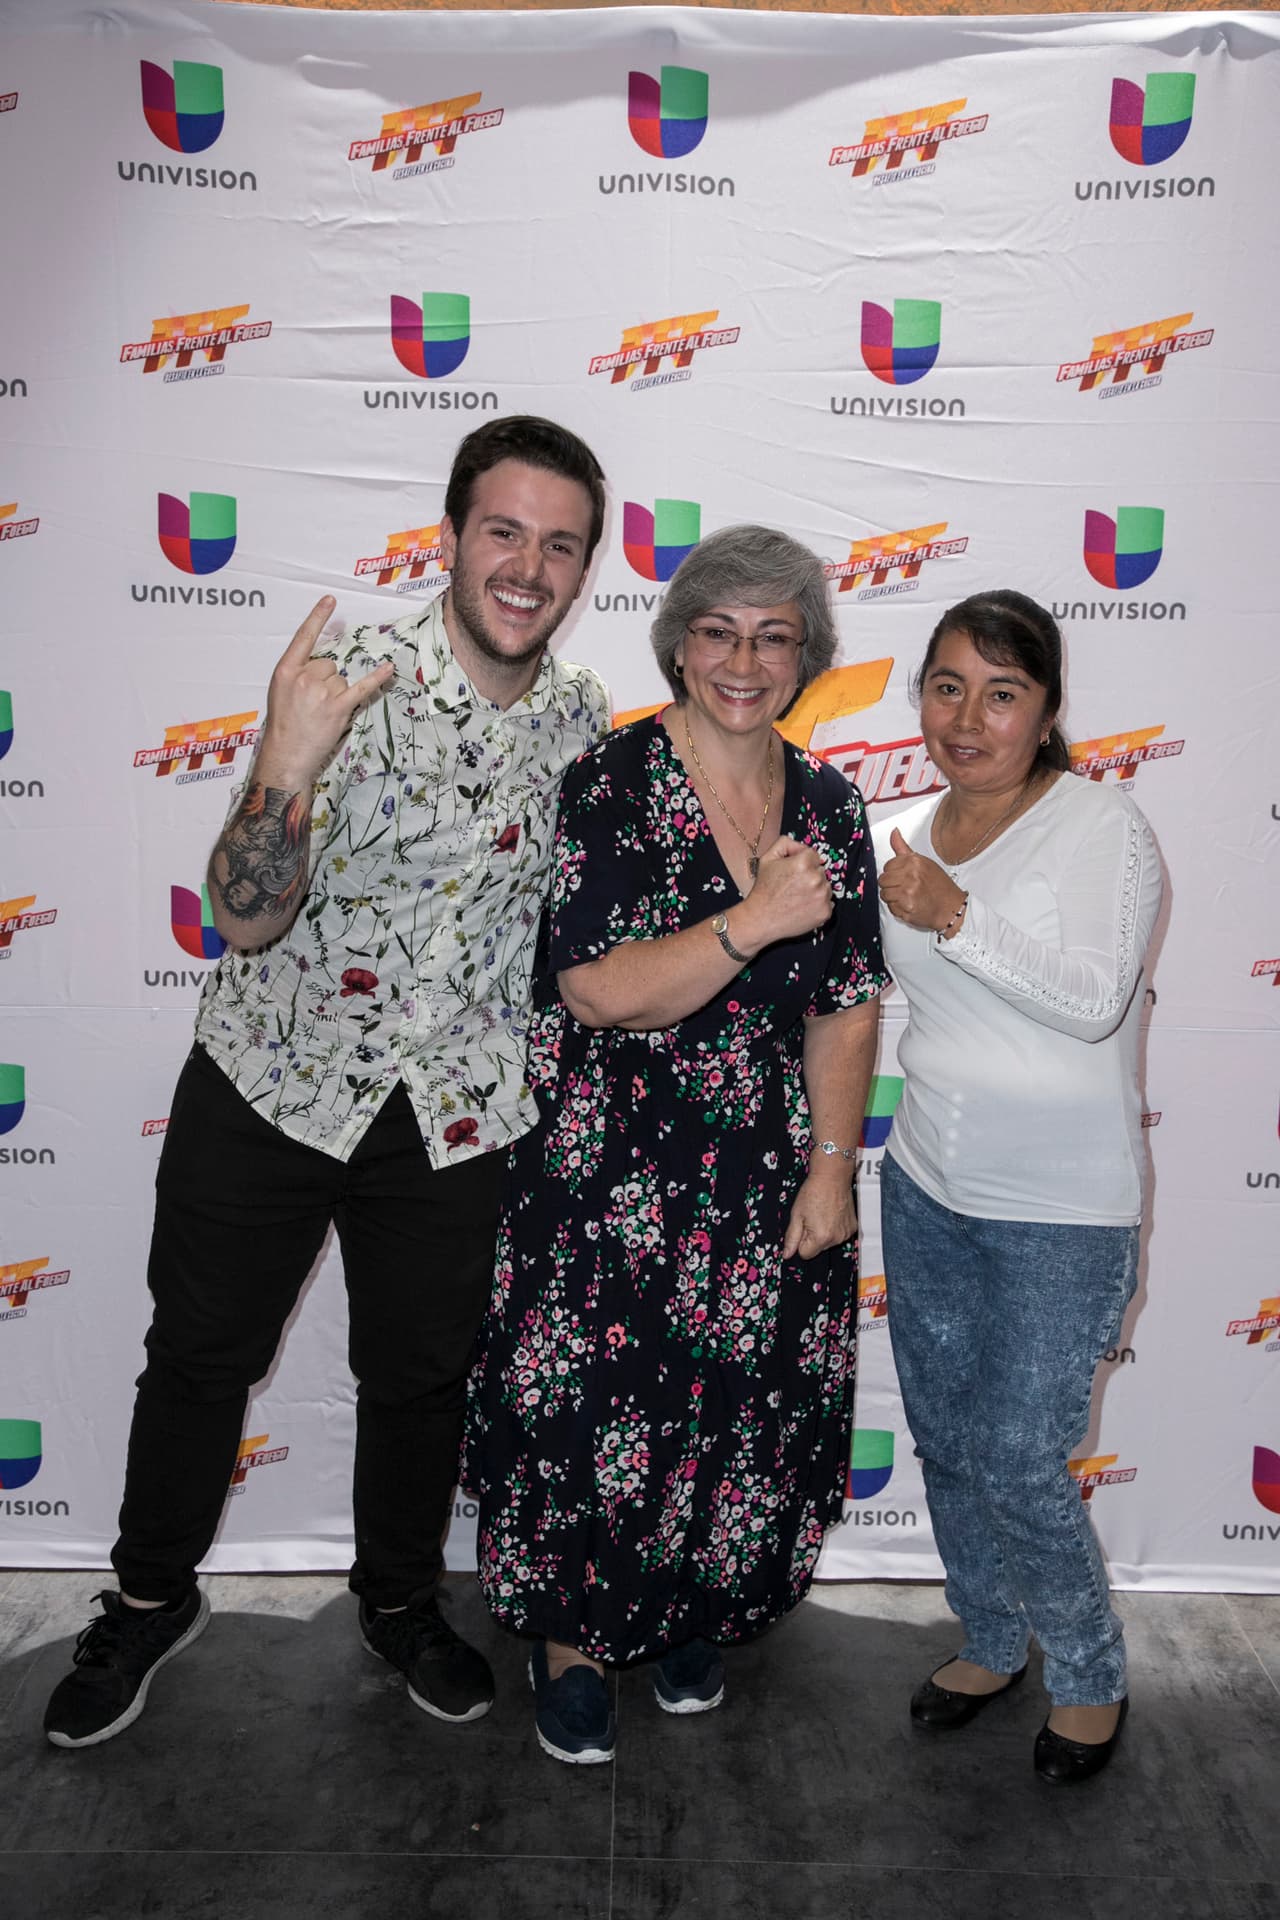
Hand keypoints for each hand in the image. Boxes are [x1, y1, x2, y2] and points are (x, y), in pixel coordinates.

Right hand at [255, 597, 394, 789]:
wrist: (286, 754)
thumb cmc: (283, 725)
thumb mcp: (280, 691)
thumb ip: (298, 674)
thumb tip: (324, 665)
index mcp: (285, 671)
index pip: (303, 637)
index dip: (317, 617)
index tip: (330, 600)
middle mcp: (303, 677)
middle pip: (328, 664)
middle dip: (325, 681)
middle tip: (314, 704)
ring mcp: (321, 692)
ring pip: (341, 679)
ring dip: (337, 694)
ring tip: (321, 713)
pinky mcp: (338, 707)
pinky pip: (361, 688)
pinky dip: (376, 679)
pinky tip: (388, 669)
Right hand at [739, 836, 832, 947]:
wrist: (760, 919)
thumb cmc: (763, 890)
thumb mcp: (767, 858)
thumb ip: (786, 843)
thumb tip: (801, 847)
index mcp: (804, 863)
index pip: (814, 855)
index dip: (803, 861)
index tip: (793, 871)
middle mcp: (816, 879)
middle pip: (821, 871)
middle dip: (810, 875)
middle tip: (793, 886)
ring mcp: (822, 897)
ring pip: (826, 886)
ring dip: (816, 889)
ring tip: (798, 897)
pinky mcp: (825, 912)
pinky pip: (827, 902)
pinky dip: (818, 904)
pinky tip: (803, 906)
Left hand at [782, 1169, 856, 1261]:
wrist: (832, 1176)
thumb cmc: (814, 1191)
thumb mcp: (796, 1215)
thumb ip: (791, 1237)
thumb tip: (787, 1254)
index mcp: (821, 1237)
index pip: (805, 1254)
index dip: (800, 1241)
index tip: (803, 1226)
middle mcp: (836, 1238)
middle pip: (817, 1249)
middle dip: (812, 1237)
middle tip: (812, 1217)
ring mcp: (846, 1233)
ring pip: (828, 1242)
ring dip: (823, 1232)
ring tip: (822, 1213)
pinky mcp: (852, 1227)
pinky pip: (839, 1234)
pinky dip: (834, 1227)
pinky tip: (832, 1213)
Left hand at [878, 827, 964, 933]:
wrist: (951, 908)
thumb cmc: (939, 885)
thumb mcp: (923, 862)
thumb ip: (903, 848)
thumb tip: (894, 832)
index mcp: (914, 861)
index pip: (887, 865)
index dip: (894, 872)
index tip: (902, 876)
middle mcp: (910, 875)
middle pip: (883, 880)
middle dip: (891, 885)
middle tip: (904, 888)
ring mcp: (907, 892)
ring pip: (884, 894)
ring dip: (893, 897)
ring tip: (906, 896)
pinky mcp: (906, 907)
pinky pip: (890, 907)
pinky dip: (897, 908)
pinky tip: (909, 904)